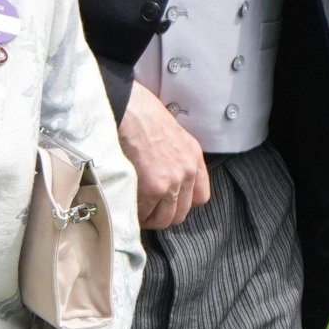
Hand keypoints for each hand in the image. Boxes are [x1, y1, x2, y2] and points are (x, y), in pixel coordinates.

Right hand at [117, 81, 211, 228]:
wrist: (128, 110)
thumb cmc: (142, 116)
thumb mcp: (172, 134)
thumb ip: (176, 158)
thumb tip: (164, 175)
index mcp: (193, 157)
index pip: (201, 197)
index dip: (183, 203)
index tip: (168, 202)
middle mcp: (187, 172)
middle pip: (181, 213)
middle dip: (163, 215)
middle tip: (147, 210)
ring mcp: (172, 182)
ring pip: (164, 218)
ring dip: (149, 218)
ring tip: (136, 211)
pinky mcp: (153, 188)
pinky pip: (145, 213)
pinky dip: (135, 213)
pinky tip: (127, 204)